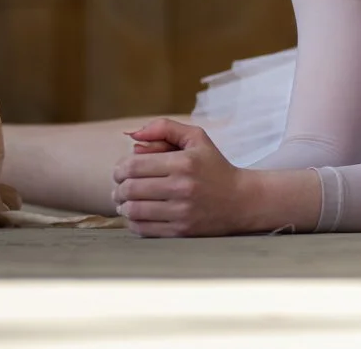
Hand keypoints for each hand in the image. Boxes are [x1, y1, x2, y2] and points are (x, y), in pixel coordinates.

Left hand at [110, 119, 252, 236]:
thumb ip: (164, 128)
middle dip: (118, 188)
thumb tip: (133, 135)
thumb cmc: (215, 167)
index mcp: (183, 162)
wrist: (242, 201)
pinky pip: (143, 229)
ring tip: (125, 202)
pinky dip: (133, 222)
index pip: (133, 166)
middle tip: (119, 188)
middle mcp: (182, 187)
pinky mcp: (181, 231)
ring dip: (123, 206)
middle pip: (130, 188)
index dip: (119, 169)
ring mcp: (182, 212)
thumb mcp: (196, 138)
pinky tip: (137, 216)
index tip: (120, 172)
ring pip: (134, 210)